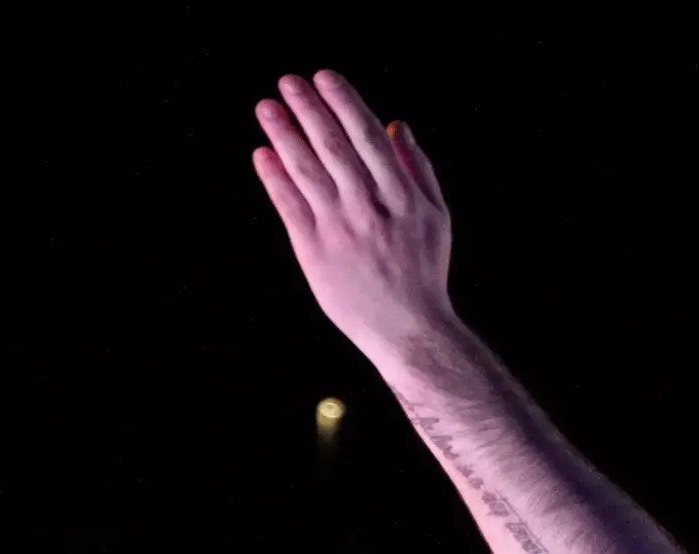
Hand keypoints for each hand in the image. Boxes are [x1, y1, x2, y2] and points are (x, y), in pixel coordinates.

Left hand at [252, 72, 455, 367]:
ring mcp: (340, 230)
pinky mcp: (314, 252)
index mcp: (403, 197)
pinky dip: (274, 177)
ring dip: (283, 134)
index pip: (367, 137)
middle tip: (288, 81)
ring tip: (267, 107)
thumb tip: (395, 124)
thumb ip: (417, 169)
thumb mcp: (435, 218)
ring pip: (306, 170)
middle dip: (308, 108)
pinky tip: (263, 154)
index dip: (343, 103)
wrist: (409, 331)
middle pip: (333, 147)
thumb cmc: (423, 271)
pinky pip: (289, 205)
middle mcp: (370, 209)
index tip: (323, 78)